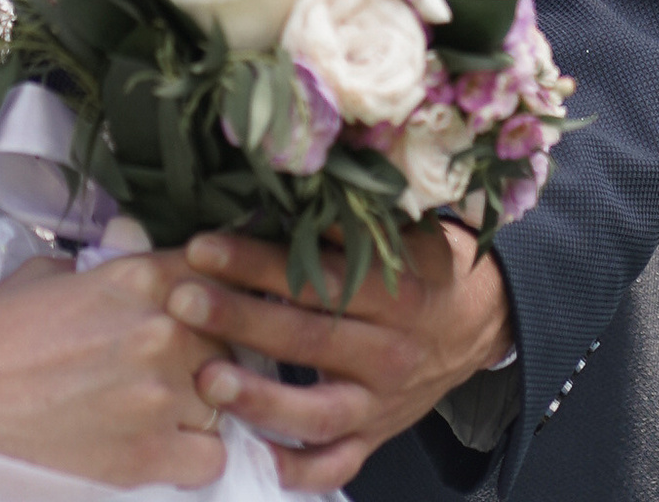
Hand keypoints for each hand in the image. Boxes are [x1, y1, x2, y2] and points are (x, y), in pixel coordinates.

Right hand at [0, 253, 232, 488]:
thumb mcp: (58, 271)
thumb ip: (113, 270)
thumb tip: (140, 274)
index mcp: (140, 277)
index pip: (218, 276)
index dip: (215, 297)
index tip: (206, 314)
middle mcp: (161, 331)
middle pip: (230, 338)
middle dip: (212, 350)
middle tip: (187, 366)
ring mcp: (157, 395)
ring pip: (226, 396)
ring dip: (206, 402)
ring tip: (176, 407)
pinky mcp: (145, 455)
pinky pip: (213, 456)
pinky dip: (200, 454)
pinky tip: (172, 445)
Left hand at [167, 226, 512, 490]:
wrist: (477, 321)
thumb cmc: (424, 264)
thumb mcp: (401, 232)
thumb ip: (349, 221)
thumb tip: (286, 190)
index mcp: (395, 296)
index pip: (318, 279)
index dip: (258, 262)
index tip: (203, 248)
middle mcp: (388, 354)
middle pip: (307, 339)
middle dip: (240, 318)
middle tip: (182, 301)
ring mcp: (380, 404)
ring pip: (316, 412)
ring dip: (258, 399)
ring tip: (207, 379)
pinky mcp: (376, 436)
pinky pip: (335, 463)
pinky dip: (296, 468)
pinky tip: (252, 454)